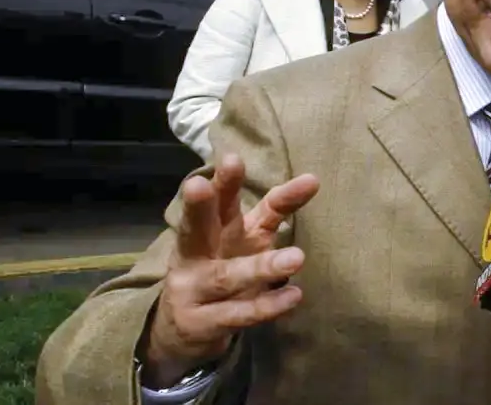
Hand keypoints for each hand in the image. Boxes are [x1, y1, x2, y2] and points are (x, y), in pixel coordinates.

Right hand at [140, 154, 319, 386]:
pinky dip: (266, 306)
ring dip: (262, 267)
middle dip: (205, 205)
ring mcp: (194, 290)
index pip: (220, 202)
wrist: (179, 331)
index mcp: (210, 229)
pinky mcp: (203, 323)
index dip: (227, 183)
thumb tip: (312, 179)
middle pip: (200, 227)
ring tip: (297, 258)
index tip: (233, 159)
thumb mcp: (243, 239)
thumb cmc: (219, 270)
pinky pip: (238, 315)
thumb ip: (273, 211)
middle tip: (213, 184)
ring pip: (228, 277)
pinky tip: (293, 296)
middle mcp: (196, 254)